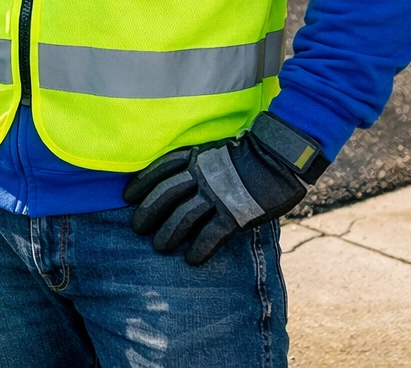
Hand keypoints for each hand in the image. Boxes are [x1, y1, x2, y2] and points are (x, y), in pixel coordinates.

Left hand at [124, 112, 328, 266]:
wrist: (283, 157)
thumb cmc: (251, 155)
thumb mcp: (217, 150)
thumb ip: (199, 163)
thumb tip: (182, 180)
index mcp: (197, 156)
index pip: (160, 169)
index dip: (142, 183)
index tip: (127, 196)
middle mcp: (202, 174)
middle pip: (165, 194)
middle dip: (148, 212)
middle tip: (137, 228)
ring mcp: (218, 195)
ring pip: (183, 217)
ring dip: (168, 234)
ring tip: (159, 247)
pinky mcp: (235, 215)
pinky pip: (211, 235)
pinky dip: (199, 248)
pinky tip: (192, 259)